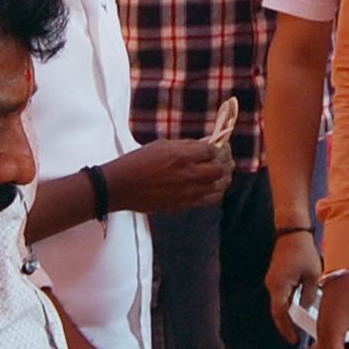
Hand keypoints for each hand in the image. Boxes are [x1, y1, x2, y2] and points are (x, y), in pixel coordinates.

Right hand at [101, 136, 230, 215]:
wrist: (121, 187)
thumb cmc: (138, 162)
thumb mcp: (162, 145)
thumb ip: (186, 145)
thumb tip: (205, 143)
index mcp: (182, 156)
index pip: (213, 151)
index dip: (219, 147)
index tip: (220, 145)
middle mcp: (189, 175)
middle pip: (221, 169)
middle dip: (226, 161)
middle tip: (226, 158)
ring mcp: (188, 193)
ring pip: (219, 187)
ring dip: (224, 178)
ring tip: (224, 173)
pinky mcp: (184, 205)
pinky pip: (209, 200)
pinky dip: (215, 192)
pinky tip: (213, 187)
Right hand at [266, 229, 322, 343]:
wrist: (291, 232)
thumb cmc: (302, 250)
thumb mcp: (312, 274)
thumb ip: (308, 294)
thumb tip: (305, 307)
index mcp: (279, 286)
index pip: (280, 314)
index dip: (286, 329)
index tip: (294, 340)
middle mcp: (272, 285)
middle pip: (279, 311)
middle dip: (288, 324)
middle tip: (299, 336)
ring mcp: (273, 281)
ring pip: (281, 303)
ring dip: (290, 313)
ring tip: (303, 323)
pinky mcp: (277, 277)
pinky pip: (283, 295)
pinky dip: (290, 303)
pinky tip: (302, 307)